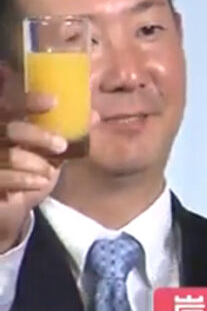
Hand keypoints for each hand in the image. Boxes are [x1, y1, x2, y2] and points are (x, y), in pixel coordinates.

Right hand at [0, 93, 90, 250]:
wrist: (12, 208)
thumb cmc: (30, 173)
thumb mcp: (49, 153)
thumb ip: (63, 135)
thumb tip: (94, 115)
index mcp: (4, 124)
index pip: (10, 104)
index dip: (28, 101)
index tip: (53, 102)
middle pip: (10, 128)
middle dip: (38, 136)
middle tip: (61, 145)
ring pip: (8, 154)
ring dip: (34, 163)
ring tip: (48, 171)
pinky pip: (2, 177)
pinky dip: (23, 179)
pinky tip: (39, 183)